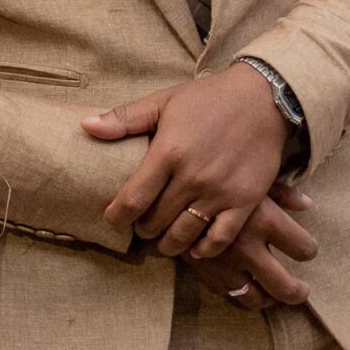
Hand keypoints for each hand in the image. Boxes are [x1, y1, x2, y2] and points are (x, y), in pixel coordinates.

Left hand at [82, 66, 287, 257]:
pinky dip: (204, 250)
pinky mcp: (245, 202)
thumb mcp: (163, 101)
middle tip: (140, 226)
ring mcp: (219, 192)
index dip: (117, 217)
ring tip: (163, 239)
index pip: (133, 199)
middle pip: (156, 221)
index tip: (113, 220)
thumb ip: (124, 118)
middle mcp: (192, 177)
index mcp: (168, 152)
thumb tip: (85, 126)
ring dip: (168, 243)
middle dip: (142, 229)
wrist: (263, 98)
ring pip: (184, 235)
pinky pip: (219, 239)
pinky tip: (194, 248)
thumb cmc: (208, 98)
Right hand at [182, 185, 318, 310]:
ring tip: (272, 292)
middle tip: (302, 290)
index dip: (307, 249)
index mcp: (264, 219)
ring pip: (256, 297)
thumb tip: (307, 203)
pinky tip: (244, 283)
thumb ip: (280, 192)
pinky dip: (239, 292)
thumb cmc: (213, 172)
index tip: (305, 249)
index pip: (303, 248)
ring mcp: (226, 262)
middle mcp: (248, 246)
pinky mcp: (204, 270)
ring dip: (268, 298)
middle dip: (297, 292)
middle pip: (285, 286)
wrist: (163, 183)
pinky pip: (228, 293)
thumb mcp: (248, 175)